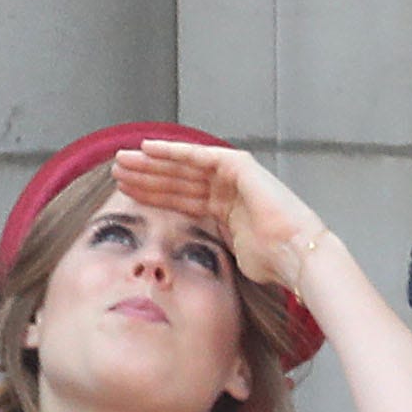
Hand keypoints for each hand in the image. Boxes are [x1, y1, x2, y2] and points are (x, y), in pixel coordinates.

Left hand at [104, 136, 344, 310]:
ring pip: (184, 167)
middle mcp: (227, 192)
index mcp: (224, 213)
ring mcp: (233, 178)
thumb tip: (179, 262)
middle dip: (147, 175)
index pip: (180, 200)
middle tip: (117, 169)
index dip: (152, 194)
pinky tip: (149, 148)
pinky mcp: (239, 166)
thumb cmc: (270, 263)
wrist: (294, 255)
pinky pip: (200, 155)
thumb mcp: (224, 254)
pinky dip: (174, 150)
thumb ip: (203, 245)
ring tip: (124, 159)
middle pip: (178, 181)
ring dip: (153, 162)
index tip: (124, 192)